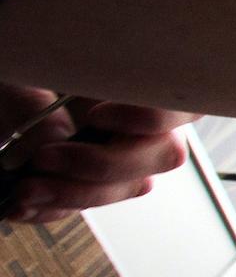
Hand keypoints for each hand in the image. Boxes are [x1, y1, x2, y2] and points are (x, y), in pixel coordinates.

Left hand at [0, 85, 197, 223]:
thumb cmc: (13, 67)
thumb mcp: (14, 74)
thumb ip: (31, 100)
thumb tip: (55, 138)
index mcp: (131, 78)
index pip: (178, 100)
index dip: (153, 117)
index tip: (96, 116)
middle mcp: (136, 116)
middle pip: (165, 153)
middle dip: (104, 166)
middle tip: (46, 158)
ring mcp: (117, 152)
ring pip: (131, 186)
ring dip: (76, 195)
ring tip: (24, 190)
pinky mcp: (88, 180)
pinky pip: (90, 205)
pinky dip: (55, 209)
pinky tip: (23, 205)